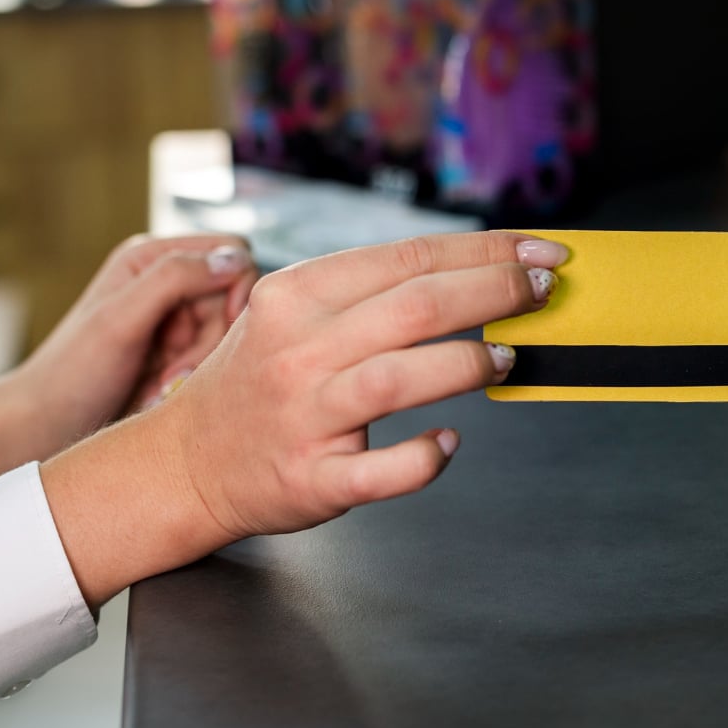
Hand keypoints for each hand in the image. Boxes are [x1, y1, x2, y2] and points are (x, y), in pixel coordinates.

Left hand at [13, 234, 258, 454]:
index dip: (237, 289)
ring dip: (202, 367)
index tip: (221, 329)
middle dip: (213, 340)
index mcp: (152, 258)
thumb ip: (174, 279)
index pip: (232, 253)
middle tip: (175, 374)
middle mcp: (167, 283)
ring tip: (160, 389)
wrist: (43, 426)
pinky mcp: (179, 355)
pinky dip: (196, 380)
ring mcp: (174, 321)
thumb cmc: (71, 372)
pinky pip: (216, 361)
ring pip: (229, 335)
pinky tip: (161, 394)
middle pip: (234, 299)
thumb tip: (234, 259)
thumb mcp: (120, 319)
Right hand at [40, 231, 569, 605]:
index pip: (409, 257)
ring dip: (469, 365)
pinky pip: (383, 469)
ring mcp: (305, 416)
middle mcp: (300, 349)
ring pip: (403, 378)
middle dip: (496, 291)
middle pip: (417, 306)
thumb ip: (368, 293)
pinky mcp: (312, 478)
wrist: (184, 461)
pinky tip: (449, 441)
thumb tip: (470, 270)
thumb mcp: (292, 312)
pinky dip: (426, 456)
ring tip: (506, 359)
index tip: (539, 249)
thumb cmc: (256, 380)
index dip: (485, 250)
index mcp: (298, 295)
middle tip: (543, 289)